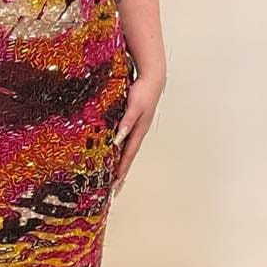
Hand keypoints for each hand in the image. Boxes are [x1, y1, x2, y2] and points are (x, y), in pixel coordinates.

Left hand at [111, 73, 164, 196]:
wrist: (152, 79)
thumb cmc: (143, 92)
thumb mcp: (134, 107)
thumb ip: (126, 122)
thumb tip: (119, 138)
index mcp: (139, 131)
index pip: (128, 154)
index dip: (122, 168)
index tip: (115, 182)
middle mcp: (138, 132)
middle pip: (128, 156)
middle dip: (122, 172)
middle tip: (115, 187)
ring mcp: (137, 127)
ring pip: (128, 149)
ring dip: (122, 162)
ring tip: (115, 176)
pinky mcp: (134, 121)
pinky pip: (126, 140)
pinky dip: (121, 149)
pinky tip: (116, 152)